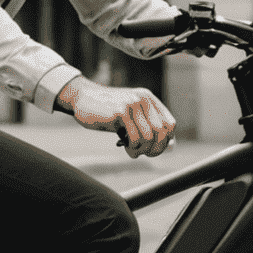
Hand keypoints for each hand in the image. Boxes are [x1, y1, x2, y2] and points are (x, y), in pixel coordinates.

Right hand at [56, 77, 175, 158]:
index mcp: (148, 99)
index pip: (170, 124)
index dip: (165, 141)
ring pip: (149, 137)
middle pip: (162, 132)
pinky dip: (132, 148)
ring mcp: (132, 104)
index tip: (152, 149)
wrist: (82, 99)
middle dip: (154, 149)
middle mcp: (143, 99)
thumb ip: (147, 127)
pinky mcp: (121, 111)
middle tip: (142, 153)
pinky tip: (124, 145)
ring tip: (132, 150)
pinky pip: (135, 138)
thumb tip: (170, 147)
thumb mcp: (130, 117)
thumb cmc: (106, 112)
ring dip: (141, 150)